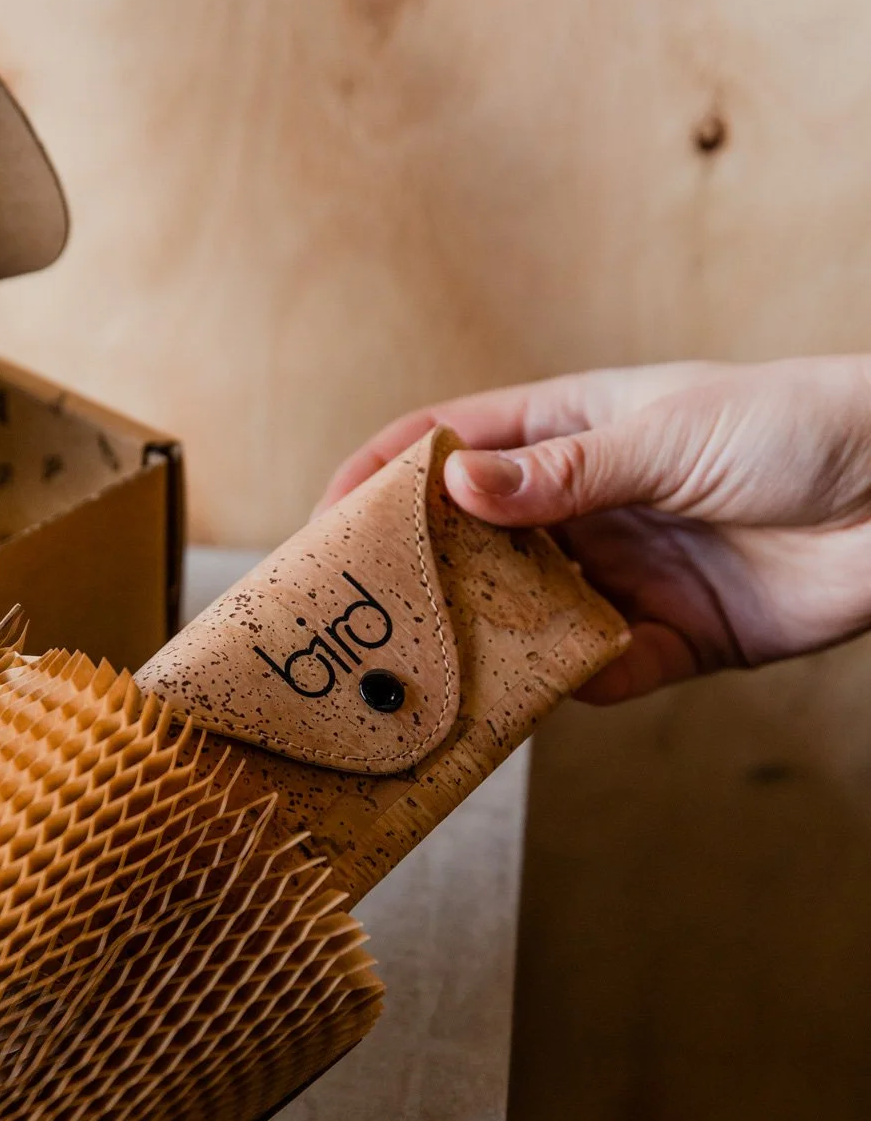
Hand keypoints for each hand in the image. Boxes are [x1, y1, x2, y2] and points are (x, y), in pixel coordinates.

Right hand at [317, 358, 870, 702]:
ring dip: (480, 644)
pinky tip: (540, 695)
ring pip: (519, 617)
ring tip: (429, 675)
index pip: (447, 448)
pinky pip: (593, 673)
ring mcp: (618, 573)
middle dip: (411, 579)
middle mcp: (583, 505)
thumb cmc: (797, 426)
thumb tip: (455, 488)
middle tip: (355, 624)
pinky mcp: (666, 639)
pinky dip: (564, 687)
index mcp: (571, 431)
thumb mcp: (667, 434)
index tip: (323, 526)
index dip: (379, 480)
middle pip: (468, 543)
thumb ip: (562, 474)